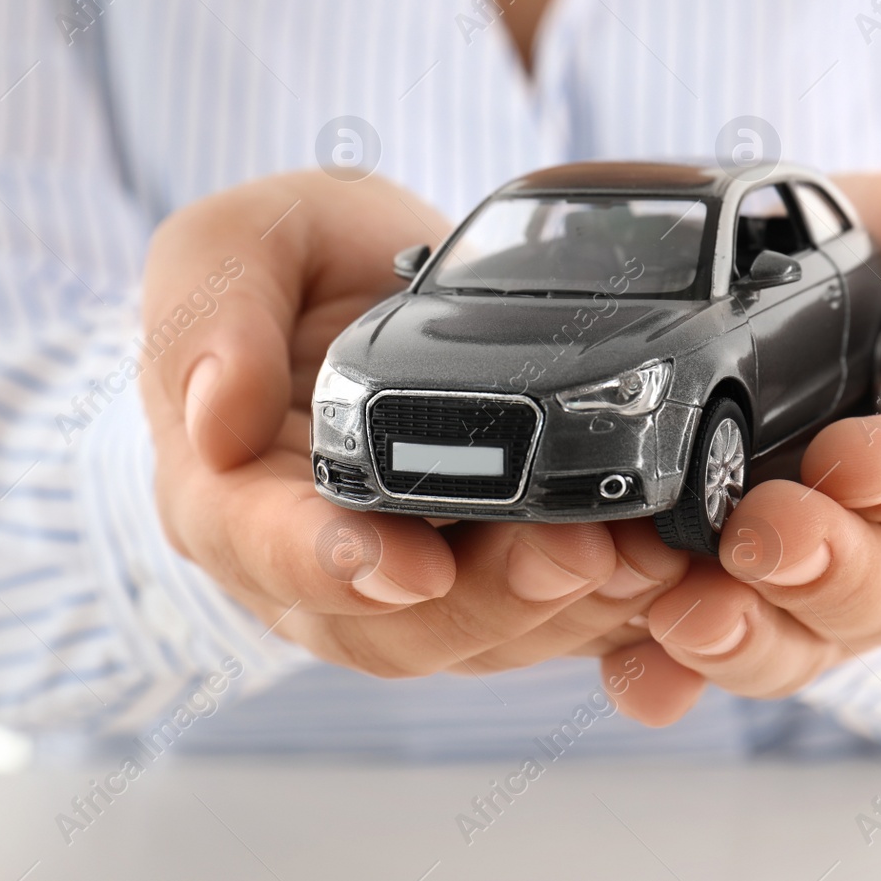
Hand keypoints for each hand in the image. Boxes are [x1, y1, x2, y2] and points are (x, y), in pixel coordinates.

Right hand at [139, 172, 687, 679]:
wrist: (365, 293)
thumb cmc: (290, 271)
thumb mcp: (238, 242)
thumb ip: (212, 311)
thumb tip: (215, 415)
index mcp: (230, 489)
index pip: (261, 548)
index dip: (331, 565)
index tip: (408, 564)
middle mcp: (313, 563)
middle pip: (391, 624)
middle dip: (491, 598)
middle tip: (578, 552)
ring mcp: (404, 584)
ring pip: (478, 638)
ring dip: (566, 610)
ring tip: (647, 554)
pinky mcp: (486, 584)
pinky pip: (543, 624)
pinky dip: (608, 609)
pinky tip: (668, 569)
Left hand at [601, 174, 880, 724]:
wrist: (772, 283)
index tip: (853, 457)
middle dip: (825, 569)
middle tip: (762, 531)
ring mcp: (821, 590)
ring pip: (802, 645)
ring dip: (748, 639)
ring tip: (688, 614)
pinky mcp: (737, 608)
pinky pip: (710, 663)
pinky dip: (671, 679)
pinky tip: (640, 678)